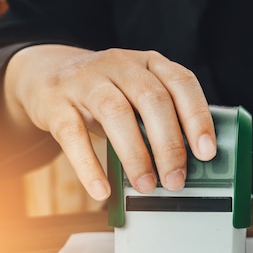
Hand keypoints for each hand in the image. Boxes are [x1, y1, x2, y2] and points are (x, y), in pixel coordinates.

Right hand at [4, 45, 215, 199]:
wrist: (46, 75)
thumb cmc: (106, 93)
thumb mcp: (137, 95)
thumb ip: (162, 119)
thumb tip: (188, 164)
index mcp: (150, 63)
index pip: (182, 83)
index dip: (198, 118)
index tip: (207, 152)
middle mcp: (120, 65)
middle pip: (152, 99)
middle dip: (169, 144)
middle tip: (175, 179)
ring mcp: (86, 81)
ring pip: (116, 113)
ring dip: (135, 155)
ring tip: (146, 185)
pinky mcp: (55, 102)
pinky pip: (73, 135)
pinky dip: (89, 166)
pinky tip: (102, 189)